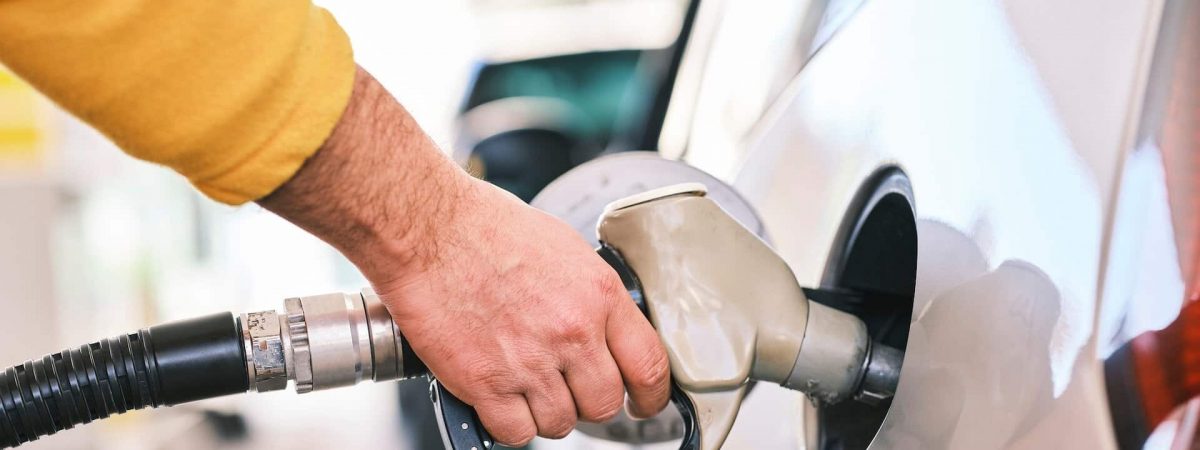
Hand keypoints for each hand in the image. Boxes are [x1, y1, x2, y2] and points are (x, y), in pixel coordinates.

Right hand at [259, 66, 670, 446]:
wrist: (428, 229)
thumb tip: (604, 326)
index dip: (651, 396)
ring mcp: (530, 362)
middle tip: (569, 388)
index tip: (643, 403)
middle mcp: (572, 332)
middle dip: (589, 402)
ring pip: (560, 424)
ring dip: (546, 412)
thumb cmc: (485, 227)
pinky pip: (516, 433)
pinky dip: (508, 423)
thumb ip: (591, 295)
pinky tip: (499, 398)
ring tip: (525, 385)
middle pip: (605, 404)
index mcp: (599, 295)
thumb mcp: (564, 248)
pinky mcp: (486, 383)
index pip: (649, 366)